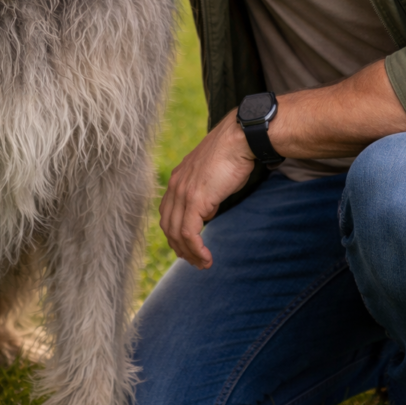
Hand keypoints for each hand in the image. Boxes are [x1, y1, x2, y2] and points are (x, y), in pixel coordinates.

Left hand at [159, 110, 255, 268]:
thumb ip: (205, 193)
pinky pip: (189, 233)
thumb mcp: (212, 176)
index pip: (167, 213)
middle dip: (179, 248)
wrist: (238, 139)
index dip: (174, 233)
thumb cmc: (232, 155)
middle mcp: (175, 186)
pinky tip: (207, 258)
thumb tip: (207, 210)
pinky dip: (196, 250)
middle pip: (168, 226)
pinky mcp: (195, 200)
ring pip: (177, 233)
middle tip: (194, 261)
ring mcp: (183, 193)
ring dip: (189, 253)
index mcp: (177, 179)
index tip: (186, 247)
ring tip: (202, 264)